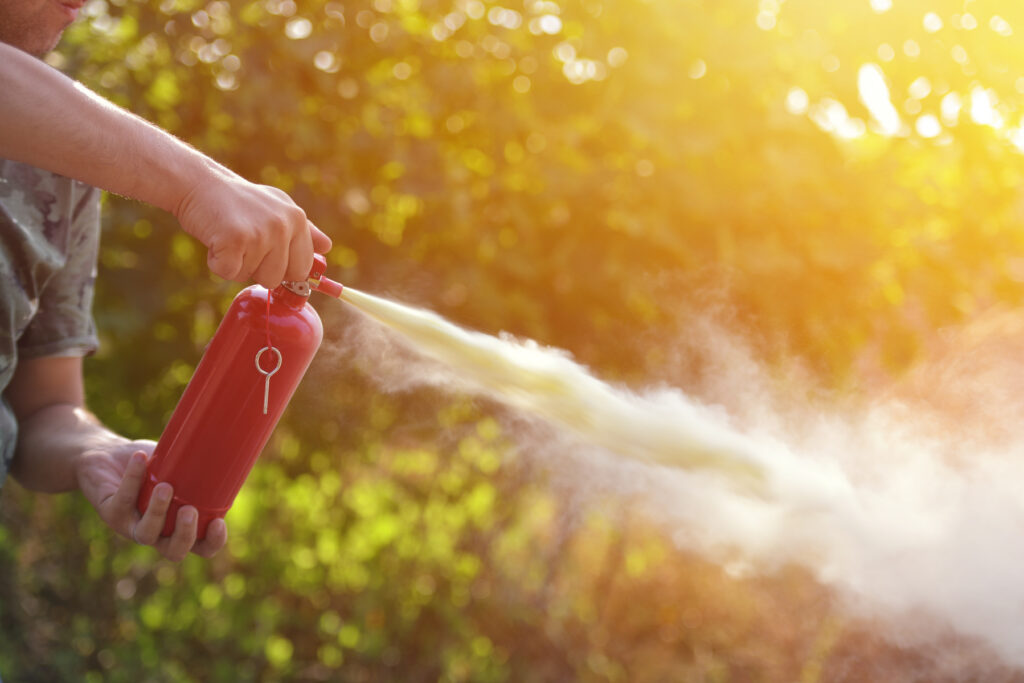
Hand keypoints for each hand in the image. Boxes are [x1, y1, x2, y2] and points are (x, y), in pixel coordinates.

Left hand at [76, 442, 227, 561]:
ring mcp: (131, 525)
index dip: (212, 542)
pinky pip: (123, 500)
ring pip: (146, 534)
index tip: (219, 522)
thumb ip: (199, 466)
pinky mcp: (109, 511)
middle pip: (173, 551)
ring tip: (165, 487)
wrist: (106, 455)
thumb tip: (234, 448)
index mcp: (178, 525)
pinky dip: (133, 478)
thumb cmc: (150, 462)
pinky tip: (141, 458)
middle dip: (184, 535)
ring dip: (157, 513)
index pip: (201, 547)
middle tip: (189, 510)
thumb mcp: (179, 465)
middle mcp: (156, 532)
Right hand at [174, 170, 332, 287]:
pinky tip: (216, 240)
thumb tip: (328, 247)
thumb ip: (304, 230)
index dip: (281, 269)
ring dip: (237, 265)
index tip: (266, 258)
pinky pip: (230, 273)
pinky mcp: (235, 240)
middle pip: (277, 278)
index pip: (301, 269)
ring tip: (231, 238)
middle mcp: (283, 225)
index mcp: (296, 219)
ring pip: (253, 277)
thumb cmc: (238, 201)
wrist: (199, 184)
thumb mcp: (277, 207)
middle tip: (244, 243)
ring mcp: (261, 233)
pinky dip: (218, 263)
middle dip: (258, 269)